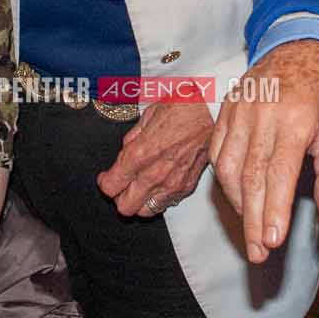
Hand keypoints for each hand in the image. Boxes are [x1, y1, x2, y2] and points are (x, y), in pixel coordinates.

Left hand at [97, 100, 212, 216]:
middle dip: (119, 197)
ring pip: (145, 211)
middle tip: (121, 184)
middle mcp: (155, 174)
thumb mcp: (149, 115)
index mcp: (141, 154)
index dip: (105, 183)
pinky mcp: (187, 186)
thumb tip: (126, 151)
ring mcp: (173, 183)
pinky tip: (158, 184)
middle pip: (125, 207)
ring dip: (138, 201)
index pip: (111, 186)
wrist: (213, 110)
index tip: (106, 177)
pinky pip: (166, 204)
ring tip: (139, 186)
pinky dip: (158, 198)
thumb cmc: (184, 107)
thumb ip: (133, 138)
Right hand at [208, 39, 318, 262]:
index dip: (275, 210)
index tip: (273, 241)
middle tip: (258, 253)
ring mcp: (240, 111)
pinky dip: (224, 179)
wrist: (299, 41)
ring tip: (250, 230)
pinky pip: (217, 151)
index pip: (279, 173)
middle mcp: (262, 115)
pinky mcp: (227, 109)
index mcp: (295, 119)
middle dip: (254, 219)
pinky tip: (237, 198)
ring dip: (237, 204)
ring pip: (227, 167)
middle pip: (251, 177)